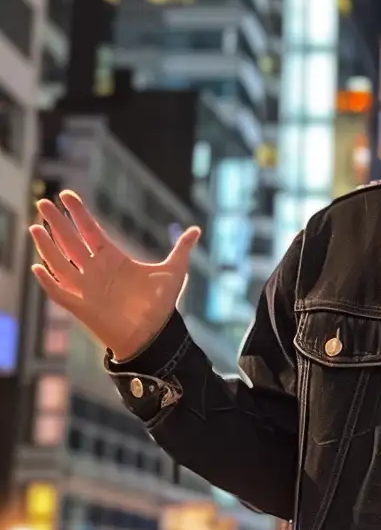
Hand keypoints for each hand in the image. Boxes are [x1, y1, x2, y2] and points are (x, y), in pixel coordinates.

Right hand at [29, 190, 201, 363]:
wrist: (156, 335)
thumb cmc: (160, 305)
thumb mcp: (173, 273)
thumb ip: (181, 250)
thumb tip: (197, 230)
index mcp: (112, 258)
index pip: (90, 230)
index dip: (78, 213)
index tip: (67, 194)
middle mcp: (95, 270)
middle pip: (70, 241)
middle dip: (57, 222)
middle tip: (43, 202)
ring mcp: (86, 287)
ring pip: (60, 262)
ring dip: (47, 246)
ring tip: (35, 227)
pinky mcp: (82, 306)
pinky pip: (59, 292)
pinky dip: (48, 281)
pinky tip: (38, 267)